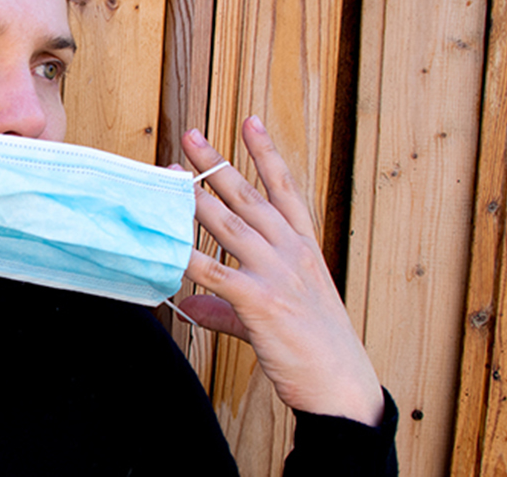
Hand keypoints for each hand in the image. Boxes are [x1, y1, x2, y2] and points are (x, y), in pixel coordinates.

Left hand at [180, 116, 383, 425]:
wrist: (341, 385)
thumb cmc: (314, 347)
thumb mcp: (274, 315)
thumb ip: (226, 305)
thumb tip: (189, 302)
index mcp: (303, 248)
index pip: (284, 188)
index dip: (265, 153)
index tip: (250, 121)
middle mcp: (292, 252)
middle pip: (248, 197)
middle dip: (215, 165)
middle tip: (190, 137)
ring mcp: (278, 274)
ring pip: (228, 225)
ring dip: (195, 199)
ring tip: (169, 177)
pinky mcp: (261, 303)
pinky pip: (215, 274)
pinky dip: (187, 259)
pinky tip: (165, 248)